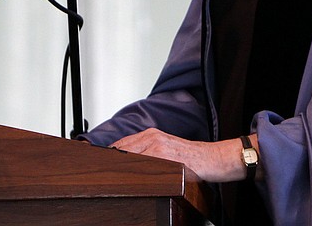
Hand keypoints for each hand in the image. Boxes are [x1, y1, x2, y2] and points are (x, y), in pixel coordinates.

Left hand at [111, 128, 252, 182]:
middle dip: (109, 160)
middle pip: (121, 149)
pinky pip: (142, 162)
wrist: (212, 158)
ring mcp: (157, 145)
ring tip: (108, 177)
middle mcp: (152, 137)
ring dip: (118, 166)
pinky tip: (125, 176)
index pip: (122, 144)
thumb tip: (130, 163)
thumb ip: (149, 153)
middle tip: (99, 173)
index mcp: (151, 135)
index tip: (98, 162)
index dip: (109, 154)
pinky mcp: (163, 156)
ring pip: (128, 155)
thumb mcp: (167, 150)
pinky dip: (131, 170)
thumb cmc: (191, 158)